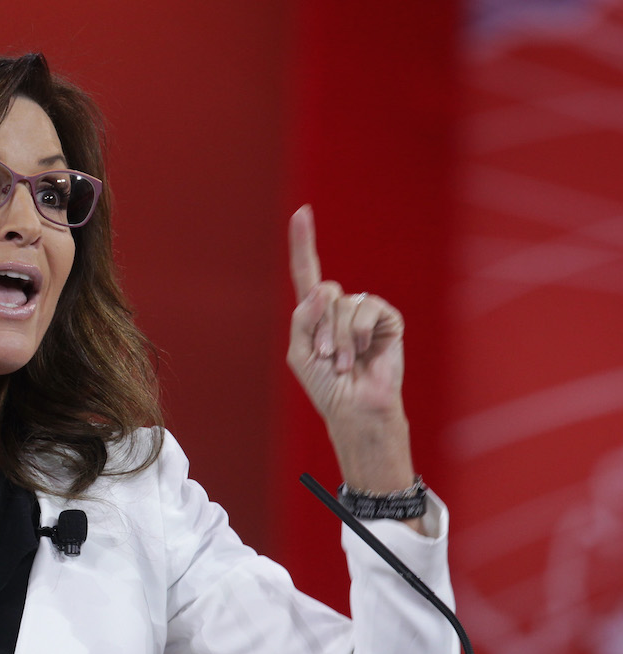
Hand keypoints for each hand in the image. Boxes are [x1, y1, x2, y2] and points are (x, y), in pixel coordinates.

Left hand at [287, 205, 416, 498]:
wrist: (354, 407)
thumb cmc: (325, 386)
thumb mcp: (299, 353)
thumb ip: (301, 319)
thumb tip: (320, 292)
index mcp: (315, 314)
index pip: (307, 272)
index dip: (303, 243)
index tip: (302, 212)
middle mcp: (340, 308)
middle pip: (324, 291)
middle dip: (320, 327)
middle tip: (325, 358)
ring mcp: (364, 313)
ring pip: (343, 304)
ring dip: (338, 337)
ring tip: (344, 362)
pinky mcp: (387, 319)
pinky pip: (367, 308)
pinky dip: (359, 332)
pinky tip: (364, 352)